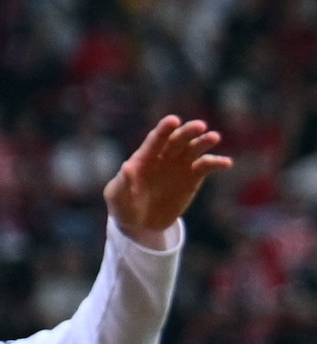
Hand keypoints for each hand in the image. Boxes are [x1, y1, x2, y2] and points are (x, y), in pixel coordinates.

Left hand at [111, 114, 224, 240]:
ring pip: (193, 149)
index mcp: (143, 158)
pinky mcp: (193, 178)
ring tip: (213, 137)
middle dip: (187, 132)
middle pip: (177, 140)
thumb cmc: (123, 206)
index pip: (154, 140)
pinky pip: (205, 167)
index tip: (173, 120)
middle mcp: (163, 157)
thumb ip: (123, 183)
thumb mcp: (117, 197)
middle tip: (199, 126)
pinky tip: (226, 162)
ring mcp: (179, 166)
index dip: (163, 129)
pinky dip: (216, 163)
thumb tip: (127, 167)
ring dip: (203, 141)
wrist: (141, 223)